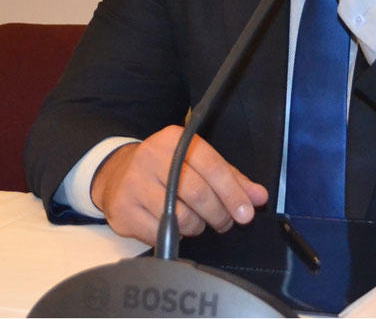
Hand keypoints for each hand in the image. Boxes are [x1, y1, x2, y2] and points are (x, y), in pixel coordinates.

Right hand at [89, 125, 268, 245]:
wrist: (117, 174)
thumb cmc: (165, 168)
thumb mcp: (196, 162)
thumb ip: (230, 177)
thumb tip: (259, 197)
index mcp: (173, 140)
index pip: (211, 166)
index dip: (232, 192)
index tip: (247, 213)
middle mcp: (150, 157)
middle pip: (197, 193)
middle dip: (219, 214)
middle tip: (225, 222)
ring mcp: (134, 184)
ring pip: (180, 217)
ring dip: (197, 227)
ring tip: (197, 222)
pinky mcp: (123, 210)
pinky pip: (160, 234)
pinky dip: (175, 236)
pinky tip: (175, 226)